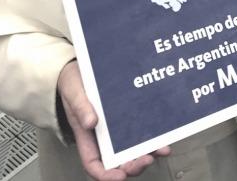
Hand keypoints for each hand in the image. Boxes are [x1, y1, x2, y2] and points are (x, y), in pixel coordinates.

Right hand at [57, 60, 170, 179]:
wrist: (80, 67)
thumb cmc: (74, 83)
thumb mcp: (74, 93)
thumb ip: (80, 107)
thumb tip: (91, 122)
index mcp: (86, 136)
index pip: (94, 165)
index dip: (107, 175)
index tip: (120, 176)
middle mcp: (102, 136)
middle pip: (117, 161)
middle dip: (133, 166)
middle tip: (146, 160)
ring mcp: (116, 128)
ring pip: (132, 149)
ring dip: (147, 153)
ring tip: (161, 150)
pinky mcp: (127, 115)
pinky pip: (139, 130)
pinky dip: (152, 135)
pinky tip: (163, 135)